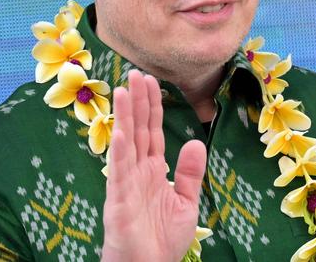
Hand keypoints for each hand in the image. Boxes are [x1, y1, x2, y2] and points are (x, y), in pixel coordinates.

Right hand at [101, 70, 206, 261]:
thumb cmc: (163, 241)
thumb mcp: (186, 204)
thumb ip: (190, 174)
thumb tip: (196, 142)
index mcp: (153, 170)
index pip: (153, 131)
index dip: (152, 106)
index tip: (152, 81)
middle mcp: (138, 171)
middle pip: (138, 129)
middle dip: (137, 101)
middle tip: (135, 73)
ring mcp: (126, 183)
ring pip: (126, 143)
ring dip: (125, 117)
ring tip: (123, 90)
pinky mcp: (119, 200)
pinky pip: (119, 173)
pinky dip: (119, 153)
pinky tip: (120, 133)